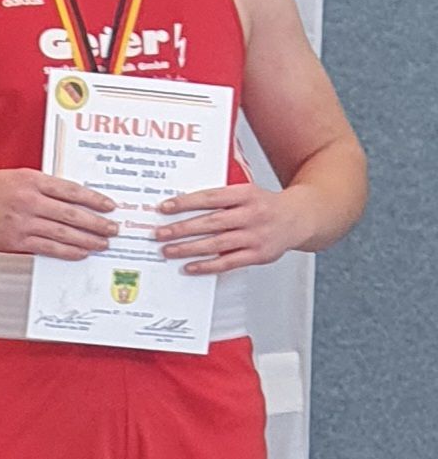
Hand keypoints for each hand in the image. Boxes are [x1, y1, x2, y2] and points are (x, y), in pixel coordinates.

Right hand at [0, 166, 117, 260]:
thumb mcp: (16, 176)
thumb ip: (42, 186)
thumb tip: (70, 199)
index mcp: (31, 179)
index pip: (71, 190)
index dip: (94, 199)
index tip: (110, 206)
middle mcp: (29, 200)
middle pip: (72, 213)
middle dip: (97, 223)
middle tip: (113, 229)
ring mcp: (22, 222)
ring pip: (63, 233)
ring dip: (87, 240)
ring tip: (103, 243)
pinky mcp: (15, 240)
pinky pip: (47, 247)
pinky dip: (67, 251)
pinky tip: (80, 253)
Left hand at [159, 185, 305, 274]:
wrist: (299, 218)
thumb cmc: (265, 205)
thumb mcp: (247, 191)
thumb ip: (221, 197)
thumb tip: (184, 205)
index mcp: (246, 194)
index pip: (210, 197)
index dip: (185, 203)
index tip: (164, 208)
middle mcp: (251, 214)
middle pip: (211, 222)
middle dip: (182, 228)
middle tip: (160, 234)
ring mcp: (256, 236)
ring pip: (217, 244)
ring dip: (189, 248)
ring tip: (168, 251)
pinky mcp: (258, 255)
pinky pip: (228, 263)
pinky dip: (207, 266)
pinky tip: (190, 267)